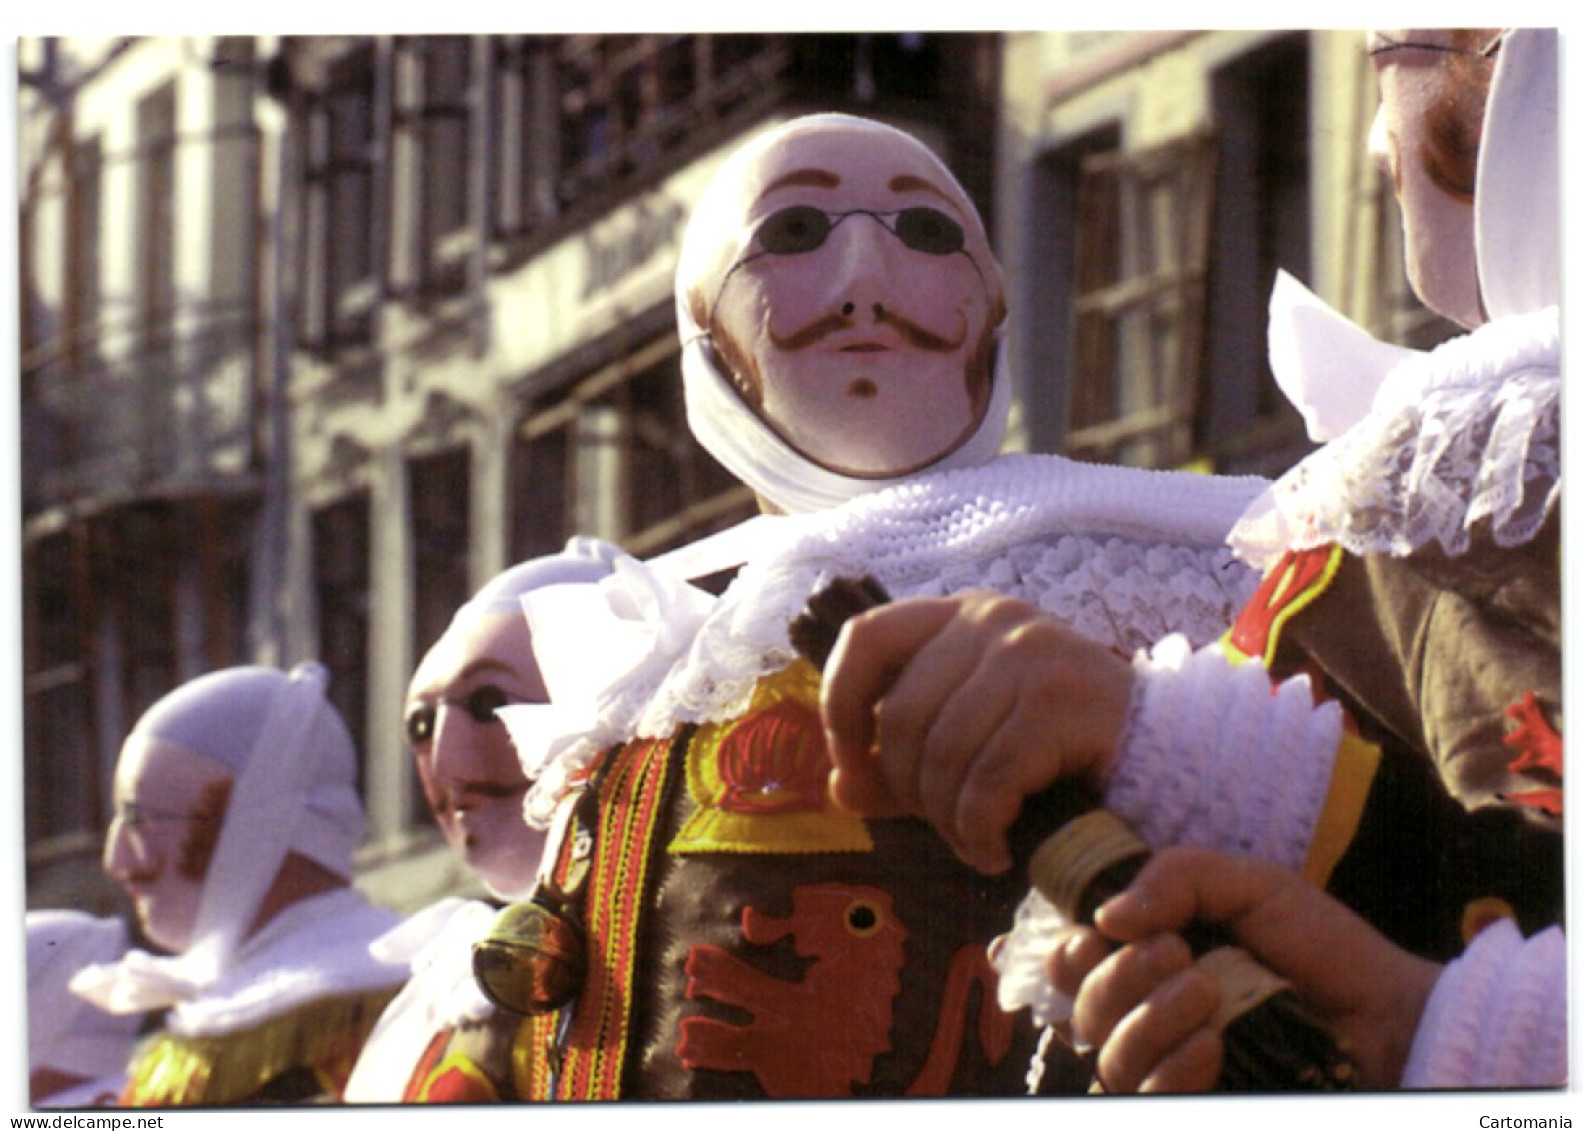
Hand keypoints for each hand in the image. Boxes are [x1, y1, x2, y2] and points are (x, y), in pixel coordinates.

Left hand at [818, 591, 1133, 873]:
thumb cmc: (1053, 746)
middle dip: (908, 792)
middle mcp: (992, 619)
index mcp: (958, 614)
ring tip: (975, 843)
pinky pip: (989, 781)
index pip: (865, 639)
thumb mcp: (968, 739)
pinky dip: (980, 831)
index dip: (840, 708)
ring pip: (943, 754)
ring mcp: (1030, 653)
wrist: (1161, 753)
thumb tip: (840, 789)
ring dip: (949, 821)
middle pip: (901, 716)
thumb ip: (899, 761)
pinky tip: (996, 850)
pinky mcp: (1063, 701)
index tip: (851, 770)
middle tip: (943, 827)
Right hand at [1048, 847, 1440, 1091]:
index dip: (1071, 953)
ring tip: (1206, 997)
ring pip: (1109, 1060)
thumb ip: (1177, 876)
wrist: (1391, 1017)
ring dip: (1148, 1021)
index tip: (1109, 935)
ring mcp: (1172, 1068)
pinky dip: (1170, 1071)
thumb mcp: (1252, 884)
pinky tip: (1210, 1047)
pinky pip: (1147, 1100)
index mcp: (1151, 958)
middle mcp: (1149, 1015)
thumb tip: (1106, 917)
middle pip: (1081, 1011)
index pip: (1070, 965)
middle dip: (1119, 976)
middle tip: (1179, 953)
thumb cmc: (1324, 948)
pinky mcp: (1198, 1099)